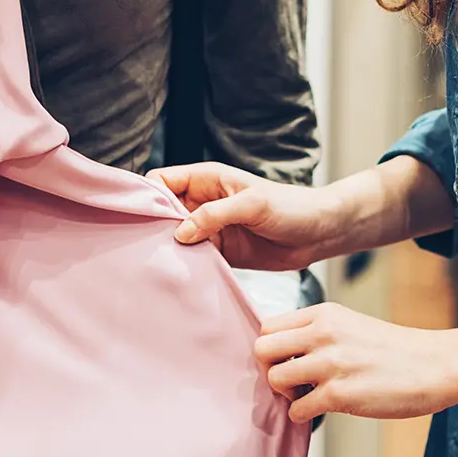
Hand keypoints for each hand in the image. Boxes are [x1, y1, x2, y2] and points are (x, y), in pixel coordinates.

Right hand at [150, 163, 349, 271]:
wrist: (320, 233)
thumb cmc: (290, 207)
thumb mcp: (252, 204)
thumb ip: (215, 215)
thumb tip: (179, 233)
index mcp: (206, 179)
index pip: (163, 181)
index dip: (148, 195)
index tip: (138, 217)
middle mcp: (203, 202)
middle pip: (164, 212)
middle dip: (153, 227)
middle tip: (141, 248)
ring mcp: (211, 229)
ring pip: (176, 238)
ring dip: (168, 250)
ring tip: (157, 266)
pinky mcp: (221, 253)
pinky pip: (195, 258)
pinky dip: (187, 266)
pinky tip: (180, 277)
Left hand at [256, 303, 456, 423]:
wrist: (435, 365)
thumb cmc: (396, 349)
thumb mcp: (350, 323)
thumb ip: (317, 331)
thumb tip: (283, 350)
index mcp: (324, 313)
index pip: (268, 325)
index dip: (272, 347)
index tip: (285, 360)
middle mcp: (323, 333)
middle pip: (262, 349)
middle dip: (270, 368)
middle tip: (290, 379)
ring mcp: (331, 364)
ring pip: (274, 379)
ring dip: (285, 393)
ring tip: (307, 395)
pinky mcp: (340, 394)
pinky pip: (297, 409)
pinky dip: (303, 415)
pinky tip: (321, 410)